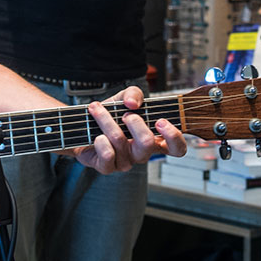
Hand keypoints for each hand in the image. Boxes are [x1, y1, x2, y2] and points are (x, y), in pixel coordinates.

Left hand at [73, 87, 187, 174]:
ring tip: (97, 109)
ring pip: (121, 142)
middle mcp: (141, 153)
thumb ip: (134, 94)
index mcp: (153, 140)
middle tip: (125, 114)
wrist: (83, 125)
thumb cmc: (110, 114)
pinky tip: (96, 135)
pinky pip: (107, 156)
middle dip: (135, 123)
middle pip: (147, 144)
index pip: (177, 149)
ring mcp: (125, 162)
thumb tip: (133, 104)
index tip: (160, 121)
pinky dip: (100, 140)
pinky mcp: (107, 167)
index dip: (174, 137)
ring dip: (107, 121)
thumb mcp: (124, 97)